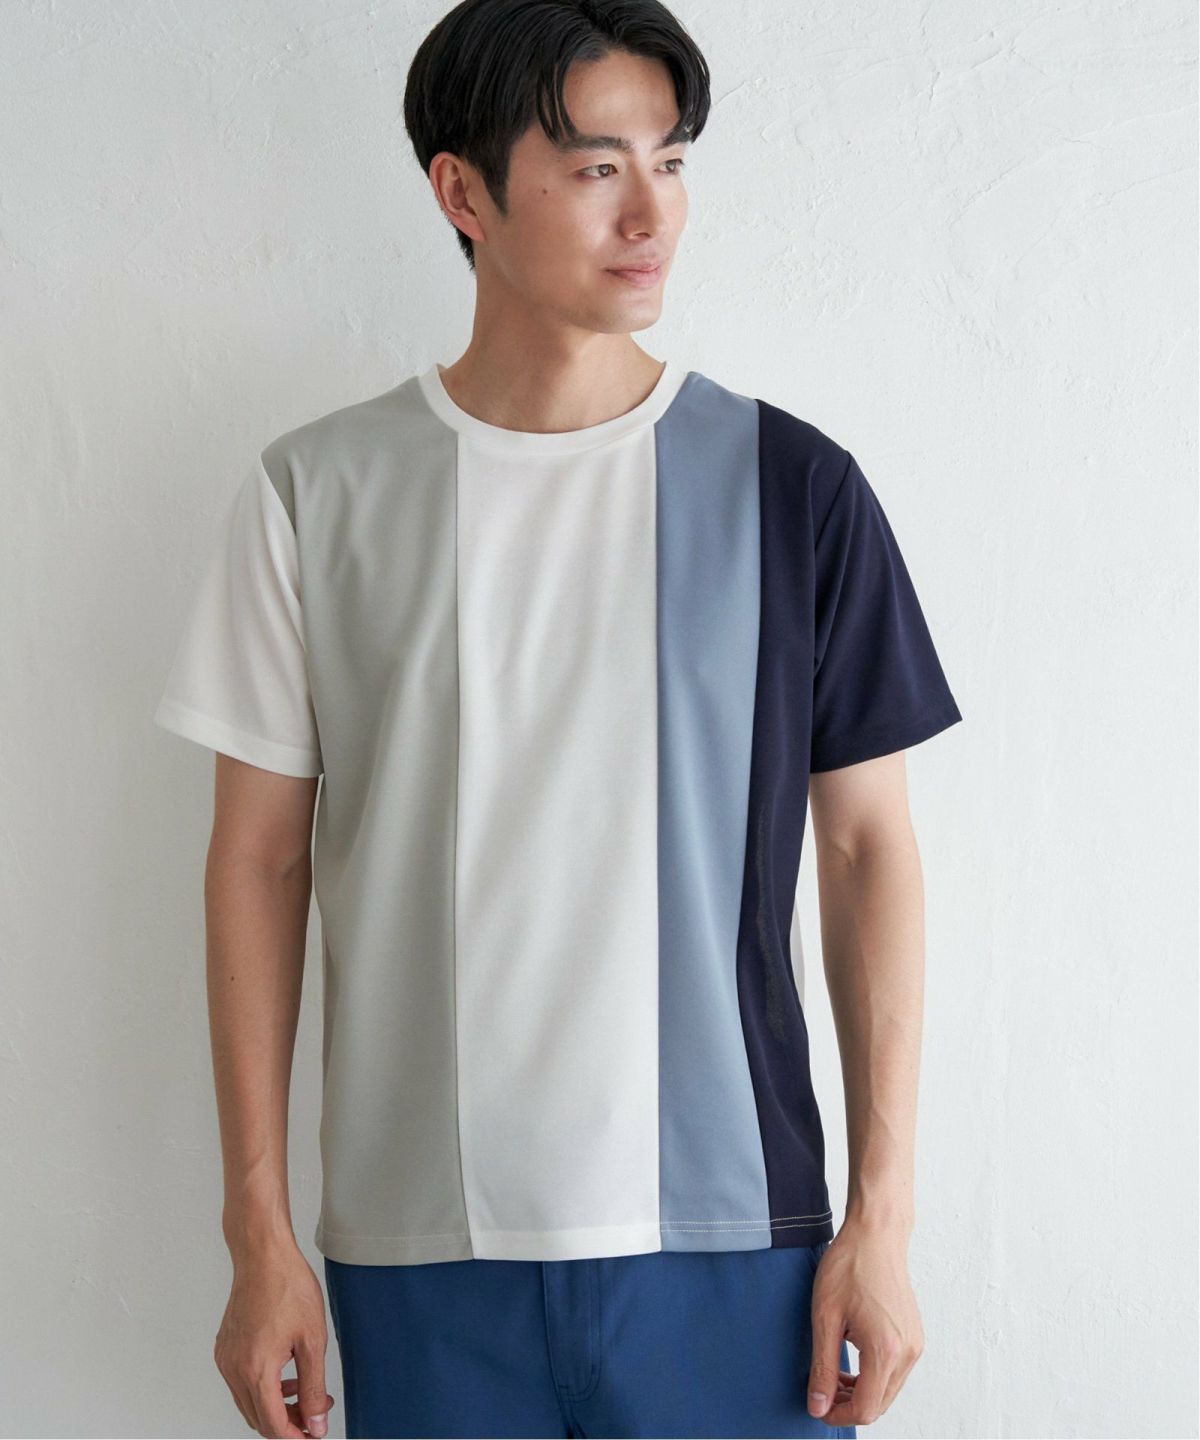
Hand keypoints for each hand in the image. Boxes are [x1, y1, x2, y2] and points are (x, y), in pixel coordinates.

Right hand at [213, 1239, 336, 1437]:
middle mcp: (234, 1370)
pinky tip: (285, 1372)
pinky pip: (241, 1383)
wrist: (263, 1256)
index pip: (273, 1425)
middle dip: (289, 1421)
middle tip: (316, 1409)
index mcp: (255, 1370)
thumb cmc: (289, 1288)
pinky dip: (262, 1388)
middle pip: (258, 1419)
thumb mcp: (313, 1340)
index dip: (296, 1435)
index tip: (314, 1434)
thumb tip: (316, 1423)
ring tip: (306, 1388)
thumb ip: (314, 1387)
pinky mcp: (224, 1349)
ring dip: (276, 1405)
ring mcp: (225, 1359)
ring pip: (249, 1403)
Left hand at [806, 1219, 923, 1428]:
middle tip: (821, 1390)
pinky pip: (896, 1371)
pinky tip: (852, 1356)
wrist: (876, 1234)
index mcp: (886, 1350)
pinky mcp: (914, 1335)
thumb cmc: (849, 1267)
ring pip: (889, 1390)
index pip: (866, 1409)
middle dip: (849, 1405)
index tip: (818, 1406)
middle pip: (880, 1404)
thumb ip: (822, 1366)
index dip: (839, 1416)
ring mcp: (914, 1344)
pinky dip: (875, 1375)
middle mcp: (907, 1352)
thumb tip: (818, 1406)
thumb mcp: (825, 1317)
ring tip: (834, 1373)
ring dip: (862, 1391)